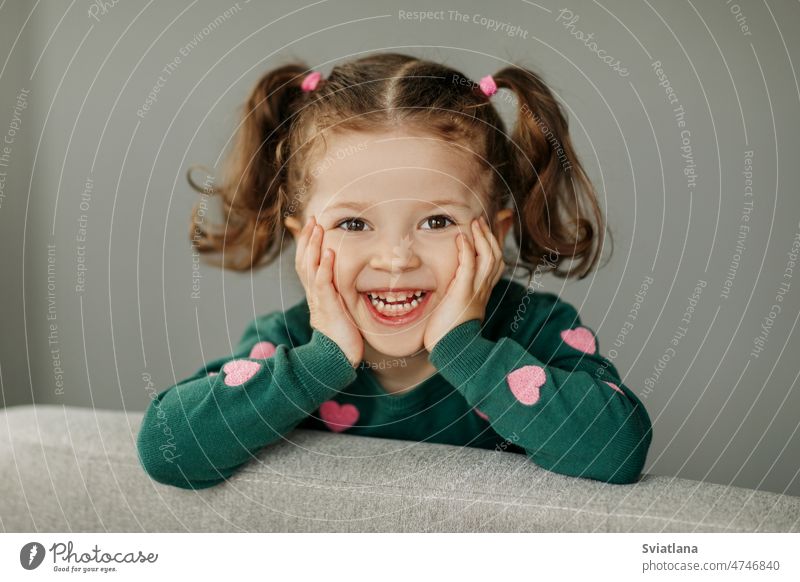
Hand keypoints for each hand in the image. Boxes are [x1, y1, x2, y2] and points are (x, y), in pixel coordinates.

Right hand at [294, 216, 363, 367]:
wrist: (338, 357)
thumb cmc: (342, 335)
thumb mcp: (339, 308)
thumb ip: (338, 292)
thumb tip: (344, 281)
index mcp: (315, 293)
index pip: (307, 263)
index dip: (307, 244)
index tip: (313, 225)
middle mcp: (313, 294)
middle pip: (304, 261)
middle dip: (308, 239)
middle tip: (313, 219)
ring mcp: (318, 300)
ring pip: (310, 269)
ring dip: (314, 247)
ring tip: (318, 229)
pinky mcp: (327, 307)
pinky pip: (323, 285)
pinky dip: (324, 268)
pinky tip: (329, 254)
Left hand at [423, 216, 504, 352]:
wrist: (452, 350)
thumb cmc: (449, 333)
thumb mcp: (456, 307)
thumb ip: (456, 293)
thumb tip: (450, 284)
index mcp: (483, 292)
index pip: (495, 263)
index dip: (494, 244)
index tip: (488, 228)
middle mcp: (483, 290)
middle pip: (496, 257)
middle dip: (490, 236)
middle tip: (481, 220)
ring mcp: (476, 291)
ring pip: (488, 258)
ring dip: (482, 238)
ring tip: (475, 223)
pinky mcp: (464, 294)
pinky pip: (470, 268)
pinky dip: (467, 251)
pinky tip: (462, 239)